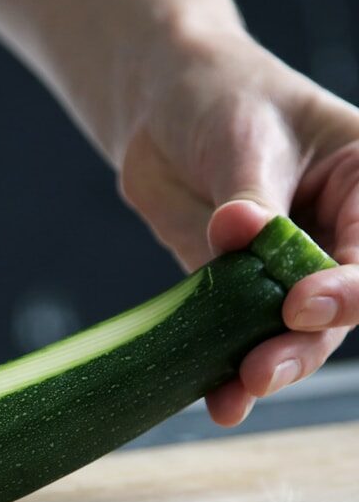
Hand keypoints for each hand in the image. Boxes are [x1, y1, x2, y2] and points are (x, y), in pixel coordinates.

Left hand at [118, 30, 358, 425]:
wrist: (161, 108)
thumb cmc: (222, 100)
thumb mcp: (245, 137)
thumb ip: (249, 196)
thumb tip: (241, 232)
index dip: (348, 289)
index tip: (300, 304)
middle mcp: (339, 236)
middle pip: (341, 306)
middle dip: (304, 342)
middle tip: (262, 370)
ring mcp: (288, 269)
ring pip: (295, 332)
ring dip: (269, 364)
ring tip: (238, 391)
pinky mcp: (236, 291)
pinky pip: (239, 335)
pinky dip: (227, 368)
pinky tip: (220, 400)